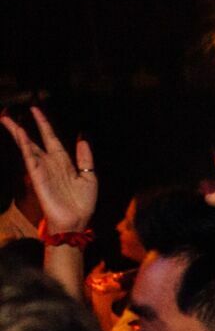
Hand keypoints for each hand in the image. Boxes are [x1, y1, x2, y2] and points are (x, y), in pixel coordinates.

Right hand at [2, 107, 96, 232]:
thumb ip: (85, 157)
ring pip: (27, 146)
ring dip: (17, 132)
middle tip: (12, 111)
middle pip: (34, 140)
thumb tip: (83, 136)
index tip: (36, 109)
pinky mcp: (37, 176)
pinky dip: (24, 145)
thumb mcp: (89, 176)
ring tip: (6, 119)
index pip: (51, 138)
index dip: (44, 124)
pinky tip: (19, 134)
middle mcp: (50, 163)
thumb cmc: (83, 202)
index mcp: (64, 162)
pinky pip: (29, 158)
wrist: (76, 221)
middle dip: (24, 126)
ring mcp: (42, 169)